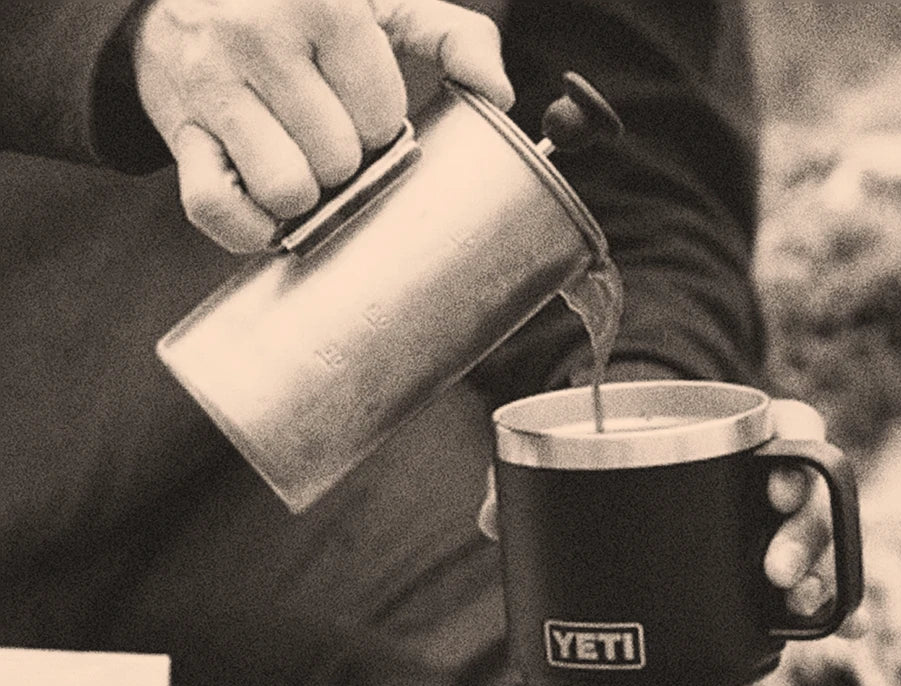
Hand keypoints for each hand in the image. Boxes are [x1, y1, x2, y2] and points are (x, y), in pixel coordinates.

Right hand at [133, 0, 513, 251]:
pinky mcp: (180, 134)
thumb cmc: (296, 15)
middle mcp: (259, 35)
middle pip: (340, 161)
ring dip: (302, 195)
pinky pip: (218, 210)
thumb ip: (447, 36)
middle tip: (323, 136)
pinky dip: (248, 226)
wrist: (180, 3)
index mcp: (322, 3)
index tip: (358, 108)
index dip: (379, 127)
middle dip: (343, 162)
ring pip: (288, 191)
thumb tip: (499, 94)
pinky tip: (262, 202)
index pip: (381, 116)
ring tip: (295, 163)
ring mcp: (212, 86)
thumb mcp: (374, 4)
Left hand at [478, 399, 866, 637]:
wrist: (647, 467)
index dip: (796, 451)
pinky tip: (838, 639)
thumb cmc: (627, 450)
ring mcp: (774, 527)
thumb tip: (487, 517)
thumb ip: (540, 473)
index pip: (790, 427)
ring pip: (818, 549)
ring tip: (795, 609)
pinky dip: (831, 614)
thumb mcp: (596, 447)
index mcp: (739, 434)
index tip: (775, 477)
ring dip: (819, 580)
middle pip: (811, 499)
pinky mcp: (771, 569)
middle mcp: (768, 479)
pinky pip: (813, 589)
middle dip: (804, 534)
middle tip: (772, 568)